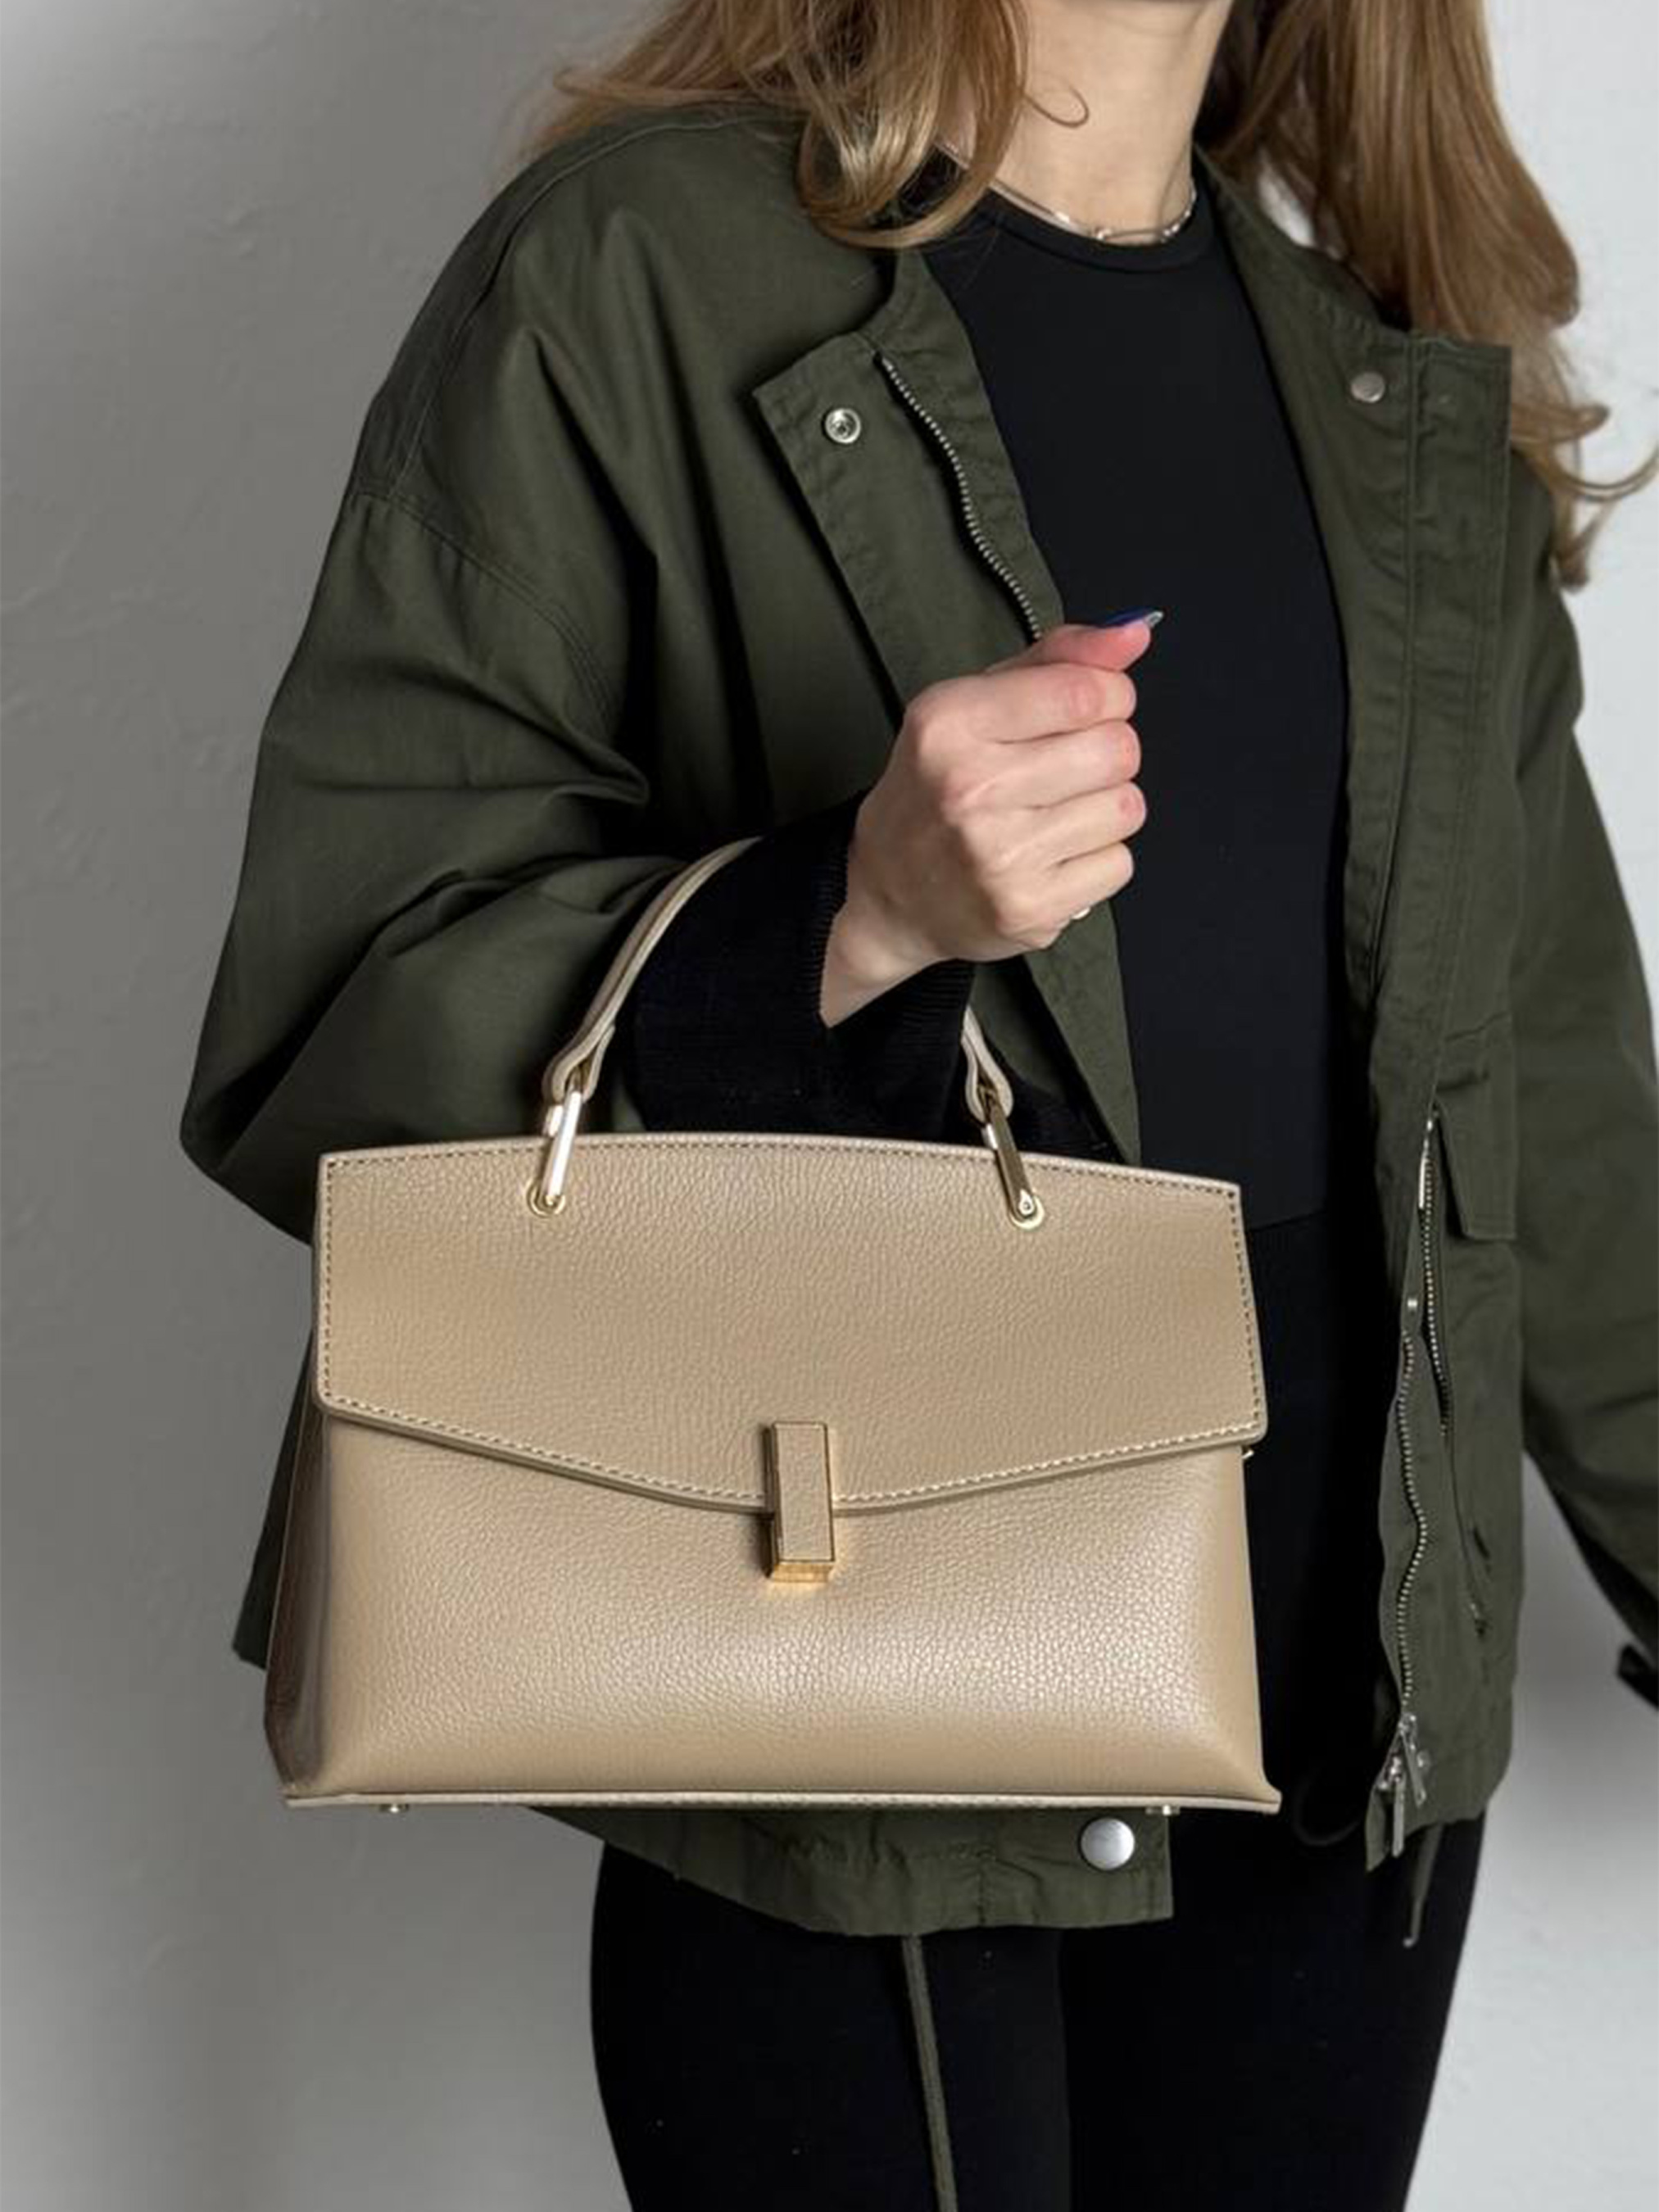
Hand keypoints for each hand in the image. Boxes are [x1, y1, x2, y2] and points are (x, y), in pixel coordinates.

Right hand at [821, 619, 1154, 1023]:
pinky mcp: (1029, 908)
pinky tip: (1053, 855)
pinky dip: (1097, 859)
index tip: (1090, 708)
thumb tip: (1133, 632)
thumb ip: (1055, 661)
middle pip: (1117, 749)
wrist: (886, 892)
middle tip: (1064, 769)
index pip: (1085, 692)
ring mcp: (1000, 855)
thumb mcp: (973, 703)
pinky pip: (1119, 863)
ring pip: (1127, 807)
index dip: (1110, 695)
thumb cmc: (935, 789)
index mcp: (951, 722)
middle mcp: (970, 788)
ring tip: (1055, 815)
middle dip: (1106, 751)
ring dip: (1104, 807)